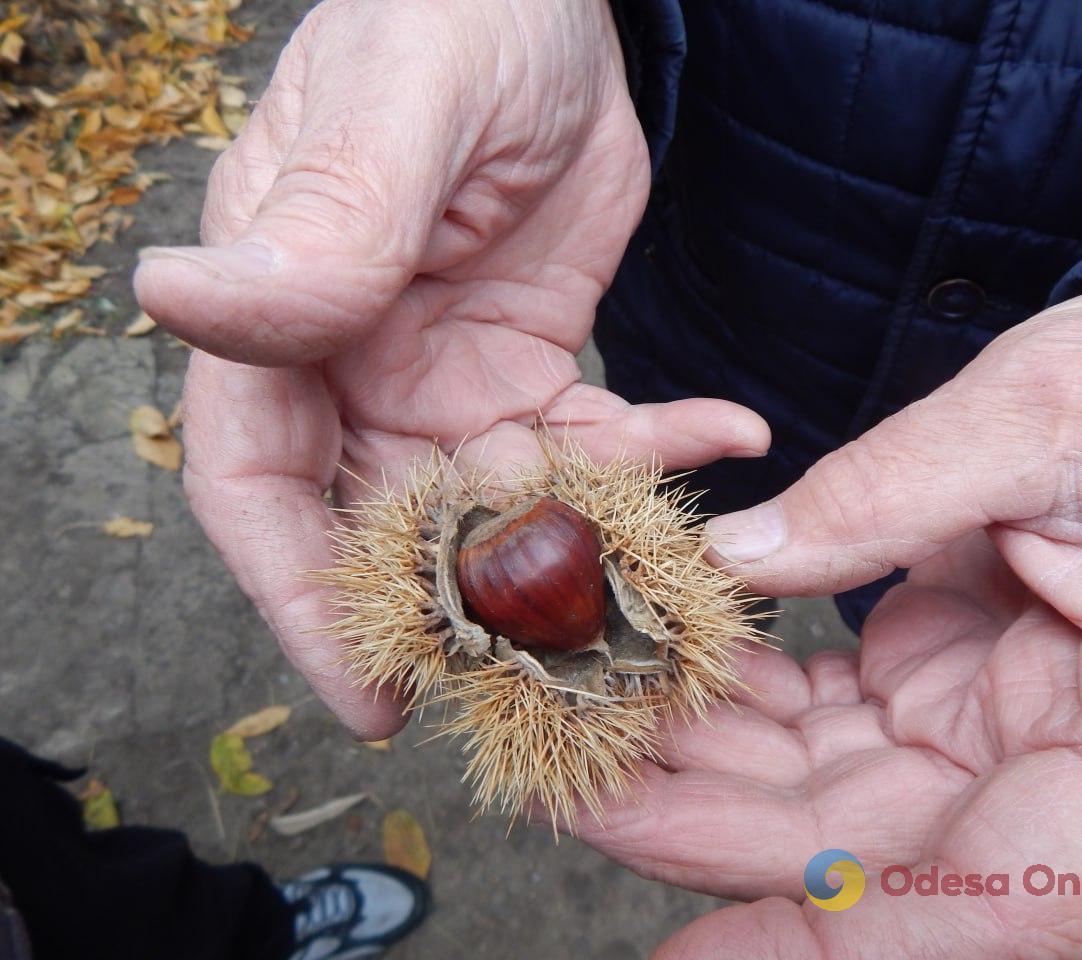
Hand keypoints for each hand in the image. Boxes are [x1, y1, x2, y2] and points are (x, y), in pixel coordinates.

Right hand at [132, 0, 769, 737]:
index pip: (259, 481)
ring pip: (496, 505)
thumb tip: (182, 300)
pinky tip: (728, 426)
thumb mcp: (396, 106)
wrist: (547, 0)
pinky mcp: (530, 366)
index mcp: (282, 315)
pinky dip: (654, 450)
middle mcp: (351, 365)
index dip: (301, 592)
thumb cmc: (450, 13)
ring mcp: (444, 375)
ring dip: (581, 533)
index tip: (368, 690)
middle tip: (566, 650)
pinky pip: (586, 441)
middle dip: (465, 599)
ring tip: (674, 536)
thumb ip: (321, 221)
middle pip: (385, 524)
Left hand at [567, 280, 1081, 957]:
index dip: (856, 951)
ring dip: (705, 770)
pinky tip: (670, 666)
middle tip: (573, 780)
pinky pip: (826, 726)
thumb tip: (744, 557)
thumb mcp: (1045, 410)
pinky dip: (742, 705)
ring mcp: (997, 726)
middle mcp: (1069, 757)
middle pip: (875, 856)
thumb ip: (892, 487)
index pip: (1019, 899)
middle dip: (711, 833)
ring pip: (828, 798)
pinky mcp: (947, 683)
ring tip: (589, 723)